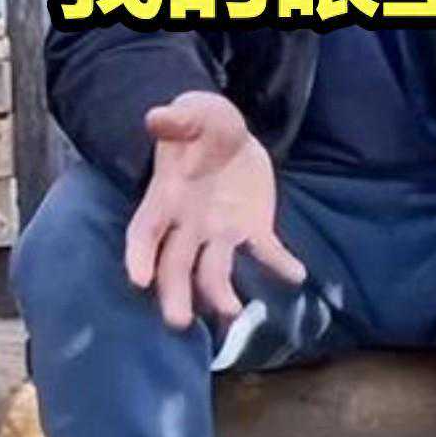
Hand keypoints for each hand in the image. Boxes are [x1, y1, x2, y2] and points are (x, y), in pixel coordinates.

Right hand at [125, 91, 306, 329]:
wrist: (230, 134)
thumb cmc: (202, 124)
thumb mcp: (195, 114)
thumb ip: (178, 120)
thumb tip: (155, 117)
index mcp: (167, 197)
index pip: (145, 231)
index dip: (139, 255)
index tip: (138, 280)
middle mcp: (188, 224)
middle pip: (175, 266)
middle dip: (175, 294)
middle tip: (179, 322)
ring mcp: (220, 232)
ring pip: (214, 272)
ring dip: (220, 294)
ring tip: (233, 312)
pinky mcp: (253, 230)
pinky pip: (266, 252)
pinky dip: (280, 264)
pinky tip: (297, 275)